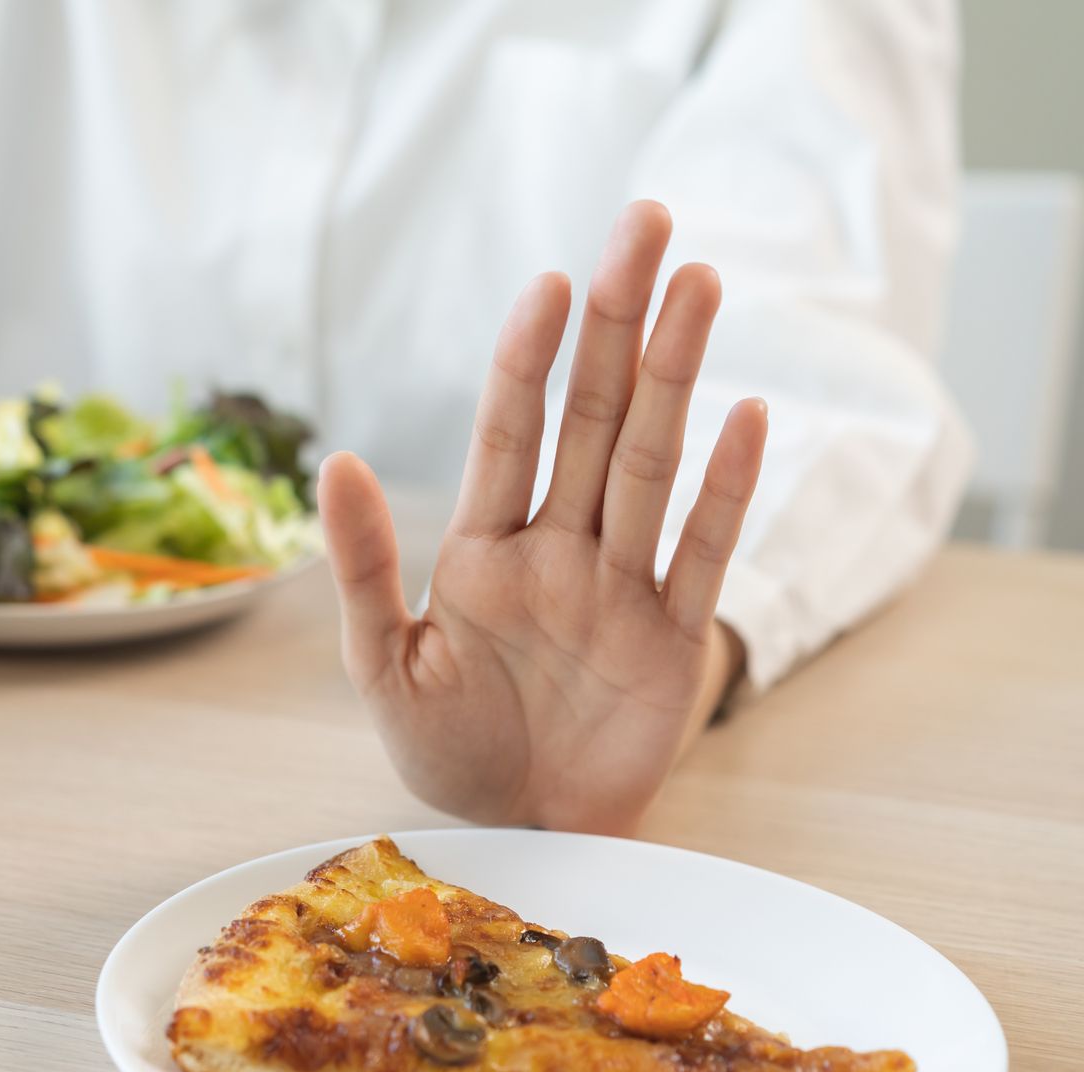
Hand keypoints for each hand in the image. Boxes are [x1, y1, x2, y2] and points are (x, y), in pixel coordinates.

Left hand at [320, 201, 766, 834]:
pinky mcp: (673, 641)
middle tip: (646, 223)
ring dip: (677, 375)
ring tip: (697, 284)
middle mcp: (557, 549)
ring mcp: (621, 588)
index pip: (509, 433)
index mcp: (482, 549)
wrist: (517, 836)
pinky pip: (703, 555)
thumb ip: (362, 566)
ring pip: (652, 463)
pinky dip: (728, 492)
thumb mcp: (381, 665)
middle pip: (593, 418)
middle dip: (616, 323)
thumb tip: (334, 460)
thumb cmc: (446, 752)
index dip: (527, 359)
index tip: (547, 284)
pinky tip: (749, 416)